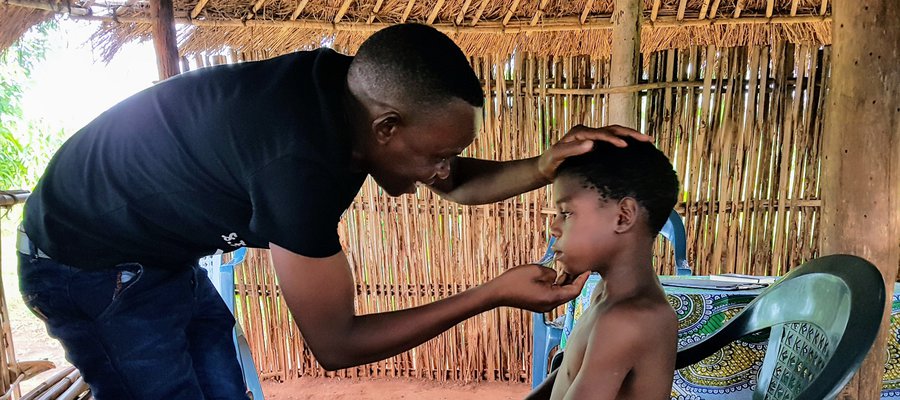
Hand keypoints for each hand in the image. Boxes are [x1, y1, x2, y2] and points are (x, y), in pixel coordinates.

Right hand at [485, 264, 589, 311]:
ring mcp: (543, 306)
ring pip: (560, 294)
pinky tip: (556, 275)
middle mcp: (550, 306)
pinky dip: (556, 286)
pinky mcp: (538, 303)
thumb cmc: (515, 281)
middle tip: (580, 266)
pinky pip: (552, 294)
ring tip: (568, 268)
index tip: (588, 269)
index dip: (583, 280)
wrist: (497, 293)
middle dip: (575, 280)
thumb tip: (556, 275)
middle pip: (569, 293)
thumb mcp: (537, 270)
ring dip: (565, 282)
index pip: (574, 291)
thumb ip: (552, 272)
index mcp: (552, 298)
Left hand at [537, 125, 651, 181]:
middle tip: (647, 139)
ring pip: (615, 132)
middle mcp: (586, 131)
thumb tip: (592, 143)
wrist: (545, 167)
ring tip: (647, 140)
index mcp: (579, 132)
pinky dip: (624, 140)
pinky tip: (636, 147)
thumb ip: (572, 149)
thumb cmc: (550, 163)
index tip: (625, 145)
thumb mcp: (557, 156)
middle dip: (630, 133)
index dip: (613, 138)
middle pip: (612, 129)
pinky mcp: (594, 144)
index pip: (600, 133)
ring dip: (630, 135)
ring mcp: (591, 137)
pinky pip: (612, 140)